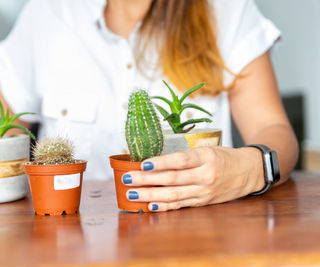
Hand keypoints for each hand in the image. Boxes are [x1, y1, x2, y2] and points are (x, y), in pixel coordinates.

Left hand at [122, 146, 264, 211]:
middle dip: (147, 180)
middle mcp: (205, 175)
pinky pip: (181, 205)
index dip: (161, 162)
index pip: (180, 160)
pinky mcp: (204, 201)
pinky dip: (165, 206)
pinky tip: (150, 205)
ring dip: (150, 195)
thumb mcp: (207, 149)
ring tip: (132, 193)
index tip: (143, 163)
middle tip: (127, 179)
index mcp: (206, 157)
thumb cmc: (224, 157)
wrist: (249, 171)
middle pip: (172, 179)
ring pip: (174, 194)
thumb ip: (184, 156)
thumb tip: (153, 161)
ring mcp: (205, 191)